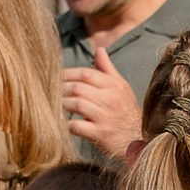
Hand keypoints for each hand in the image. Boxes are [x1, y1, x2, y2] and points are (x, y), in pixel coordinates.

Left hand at [62, 45, 142, 159]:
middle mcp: (111, 99)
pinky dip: (67, 125)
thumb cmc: (126, 112)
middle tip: (50, 92)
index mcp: (114, 86)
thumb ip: (108, 69)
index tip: (55, 77)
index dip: (67, 74)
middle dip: (61, 89)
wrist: (139, 139)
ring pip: (76, 104)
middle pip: (78, 88)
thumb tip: (99, 49)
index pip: (86, 73)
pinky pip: (77, 126)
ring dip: (62, 104)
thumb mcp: (122, 88)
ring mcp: (105, 117)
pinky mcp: (100, 134)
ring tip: (55, 106)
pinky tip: (63, 124)